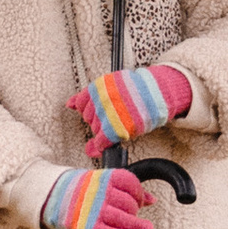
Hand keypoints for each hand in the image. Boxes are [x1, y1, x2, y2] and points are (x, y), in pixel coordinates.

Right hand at [41, 164, 155, 228]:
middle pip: (130, 203)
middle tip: (134, 219)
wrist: (51, 196)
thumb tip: (152, 200)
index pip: (131, 183)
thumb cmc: (82, 190)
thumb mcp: (102, 181)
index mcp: (104, 177)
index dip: (139, 194)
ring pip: (126, 219)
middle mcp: (100, 192)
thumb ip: (127, 189)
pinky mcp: (89, 228)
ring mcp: (95, 210)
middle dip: (135, 212)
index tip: (138, 201)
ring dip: (139, 227)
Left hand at [70, 64, 193, 147]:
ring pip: (94, 129)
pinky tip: (111, 140)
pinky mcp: (116, 128)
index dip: (91, 110)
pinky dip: (103, 144)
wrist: (158, 94)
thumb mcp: (111, 85)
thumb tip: (69, 104)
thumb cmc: (136, 90)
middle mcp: (101, 98)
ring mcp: (108, 113)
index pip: (81, 103)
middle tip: (114, 117)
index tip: (100, 111)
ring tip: (118, 123)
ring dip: (103, 131)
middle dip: (98, 120)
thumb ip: (89, 96)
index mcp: (98, 85)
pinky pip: (101, 141)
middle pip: (87, 117)